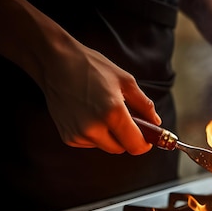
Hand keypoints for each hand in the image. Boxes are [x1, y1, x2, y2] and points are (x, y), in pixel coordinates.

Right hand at [0, 0, 158, 154]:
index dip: (145, 144)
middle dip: (128, 138)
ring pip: (106, 146)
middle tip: (126, 119)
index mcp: (113, 114)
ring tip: (104, 112)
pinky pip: (91, 143)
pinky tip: (89, 115)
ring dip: (111, 136)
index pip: (136, 146)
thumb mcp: (126, 82)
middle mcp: (94, 128)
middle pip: (122, 148)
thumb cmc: (92, 68)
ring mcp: (79, 134)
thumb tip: (156, 123)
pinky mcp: (68, 137)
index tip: (148, 138)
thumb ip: (145, 106)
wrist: (55, 62)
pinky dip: (95, 134)